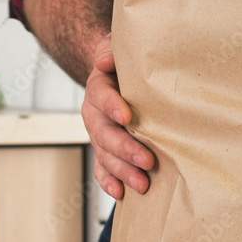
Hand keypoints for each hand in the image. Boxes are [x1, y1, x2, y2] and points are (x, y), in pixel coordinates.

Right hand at [81, 33, 154, 199]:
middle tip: (147, 160)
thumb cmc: (123, 63)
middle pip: (104, 132)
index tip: (127, 117)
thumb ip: (112, 51)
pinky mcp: (103, 148)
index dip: (112, 106)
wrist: (114, 73)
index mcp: (98, 87)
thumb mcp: (118, 48)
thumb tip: (104, 60)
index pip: (101, 95)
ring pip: (104, 154)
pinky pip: (101, 167)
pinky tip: (119, 193)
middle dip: (125, 148)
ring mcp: (97, 133)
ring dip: (122, 171)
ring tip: (142, 183)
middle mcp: (94, 113)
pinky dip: (108, 181)